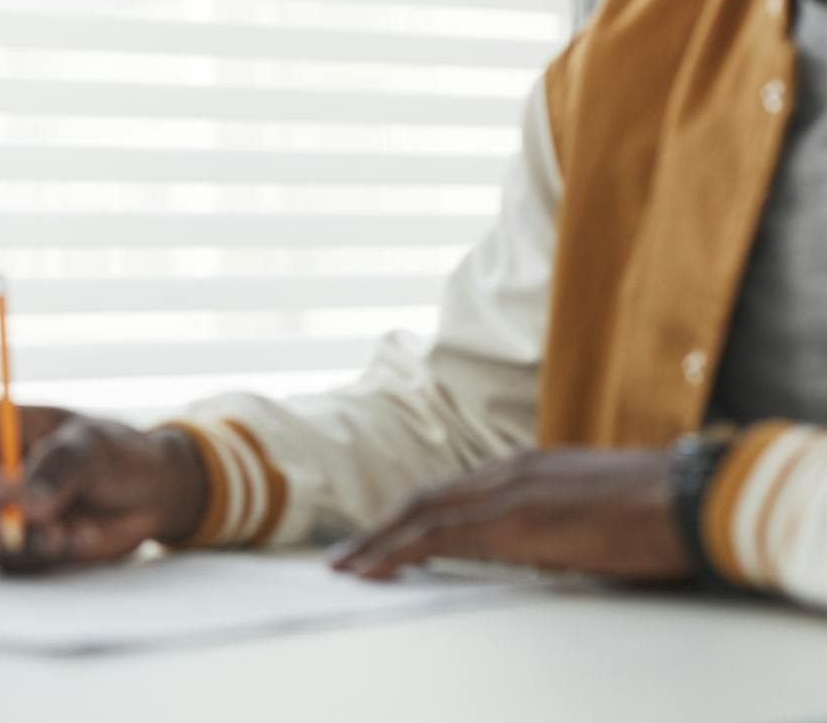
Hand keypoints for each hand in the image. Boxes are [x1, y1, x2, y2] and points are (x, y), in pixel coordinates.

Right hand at [0, 401, 209, 570]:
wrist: (144, 496)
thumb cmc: (113, 452)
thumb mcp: (94, 445)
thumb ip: (60, 466)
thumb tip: (25, 506)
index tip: (3, 491)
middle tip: (10, 531)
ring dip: (6, 544)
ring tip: (63, 533)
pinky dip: (30, 559)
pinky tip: (71, 539)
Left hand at [330, 448, 689, 581]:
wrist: (692, 498)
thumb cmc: (662, 510)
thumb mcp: (597, 512)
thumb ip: (561, 522)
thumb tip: (548, 548)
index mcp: (528, 468)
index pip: (454, 490)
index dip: (414, 514)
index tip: (385, 536)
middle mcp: (508, 472)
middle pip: (426, 498)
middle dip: (383, 527)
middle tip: (349, 555)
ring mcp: (506, 493)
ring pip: (421, 514)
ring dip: (379, 541)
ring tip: (348, 566)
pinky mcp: (511, 521)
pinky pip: (437, 537)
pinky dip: (398, 552)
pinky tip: (374, 571)